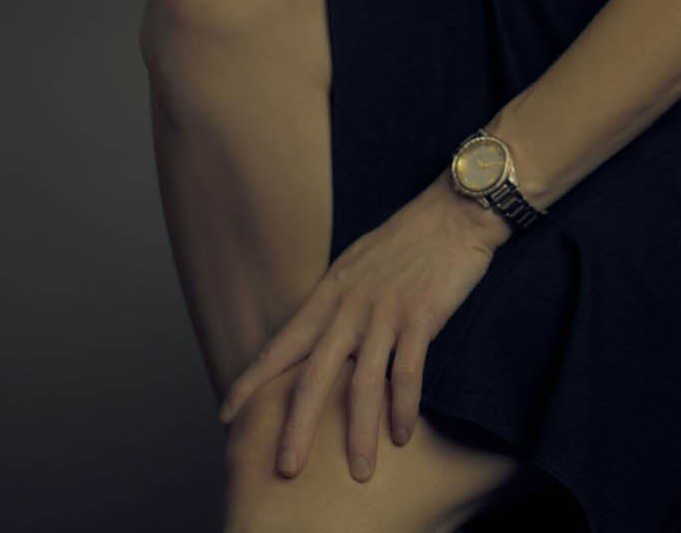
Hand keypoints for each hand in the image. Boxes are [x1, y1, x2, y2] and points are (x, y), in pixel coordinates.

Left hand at [218, 170, 510, 482]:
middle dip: (297, 425)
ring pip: (363, 383)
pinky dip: (404, 407)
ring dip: (359, 432)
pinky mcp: (421, 315)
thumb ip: (336, 301)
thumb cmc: (408, 238)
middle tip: (286, 468)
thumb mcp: (357, 265)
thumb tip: (318, 337)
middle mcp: (350, 305)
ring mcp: (385, 311)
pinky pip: (408, 371)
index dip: (251, 381)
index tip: (226, 414)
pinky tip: (403, 434)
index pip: (282, 344)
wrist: (454, 210)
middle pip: (315, 374)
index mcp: (330, 292)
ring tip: (359, 469)